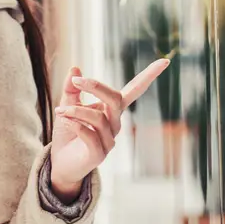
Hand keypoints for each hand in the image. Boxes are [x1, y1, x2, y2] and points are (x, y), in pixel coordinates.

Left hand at [48, 58, 170, 199]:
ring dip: (76, 110)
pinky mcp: (99, 154)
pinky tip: (65, 121)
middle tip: (76, 81)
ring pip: (98, 118)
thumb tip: (75, 68)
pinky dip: (76, 125)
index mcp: (112, 110)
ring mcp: (109, 141)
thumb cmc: (68, 133)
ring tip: (60, 111)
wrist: (61, 163)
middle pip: (116, 100)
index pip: (135, 91)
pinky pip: (90, 135)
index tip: (165, 61)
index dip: (149, 76)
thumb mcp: (67, 105)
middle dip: (96, 87)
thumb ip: (72, 89)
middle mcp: (115, 124)